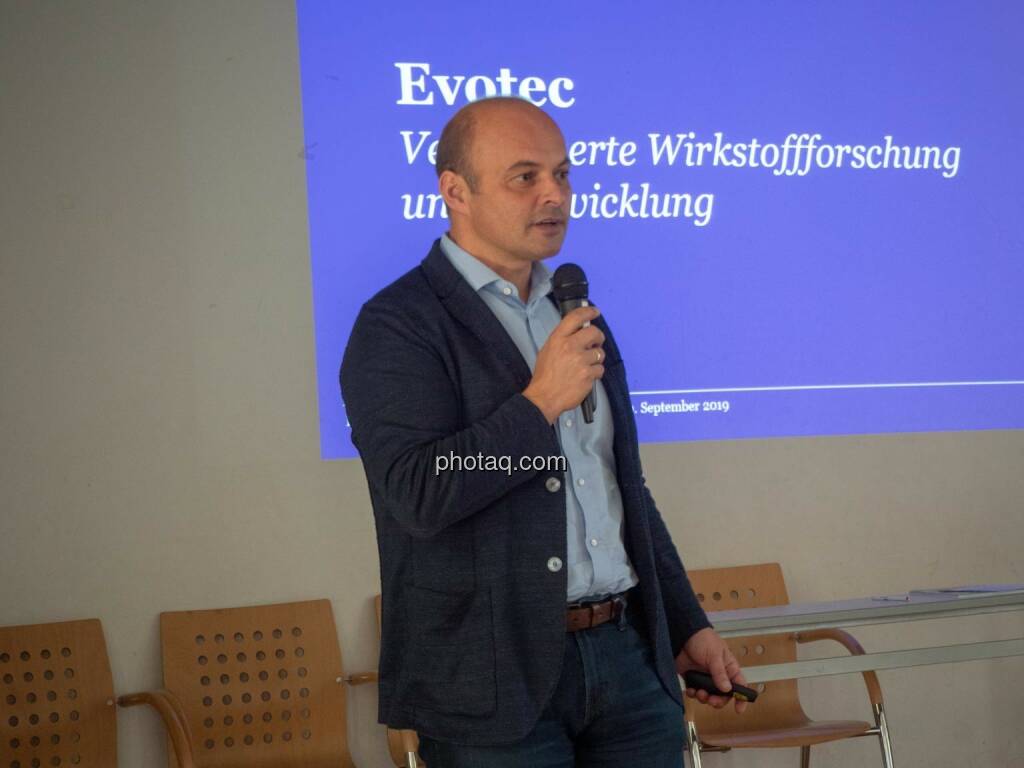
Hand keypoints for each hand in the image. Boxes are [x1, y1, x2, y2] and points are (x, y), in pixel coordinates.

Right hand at [523, 306, 604, 423]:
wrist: (544, 397)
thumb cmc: (545, 376)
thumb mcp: (547, 350)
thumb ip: (562, 339)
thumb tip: (578, 332)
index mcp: (558, 339)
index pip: (576, 318)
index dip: (588, 312)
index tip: (595, 312)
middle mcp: (570, 347)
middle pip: (594, 332)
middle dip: (598, 337)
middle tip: (596, 342)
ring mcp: (581, 361)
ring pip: (599, 353)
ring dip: (596, 358)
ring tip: (585, 365)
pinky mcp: (588, 375)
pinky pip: (600, 369)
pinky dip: (595, 373)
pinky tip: (585, 376)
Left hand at [675, 628, 748, 713]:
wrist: (682, 633)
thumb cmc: (703, 639)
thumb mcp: (714, 654)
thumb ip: (720, 673)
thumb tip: (727, 689)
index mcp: (728, 668)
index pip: (739, 686)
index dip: (741, 698)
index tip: (739, 709)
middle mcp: (718, 676)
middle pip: (723, 696)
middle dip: (717, 701)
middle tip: (711, 700)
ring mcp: (705, 678)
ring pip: (708, 696)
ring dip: (704, 698)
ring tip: (699, 692)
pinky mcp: (692, 679)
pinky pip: (695, 693)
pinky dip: (693, 694)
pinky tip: (691, 690)